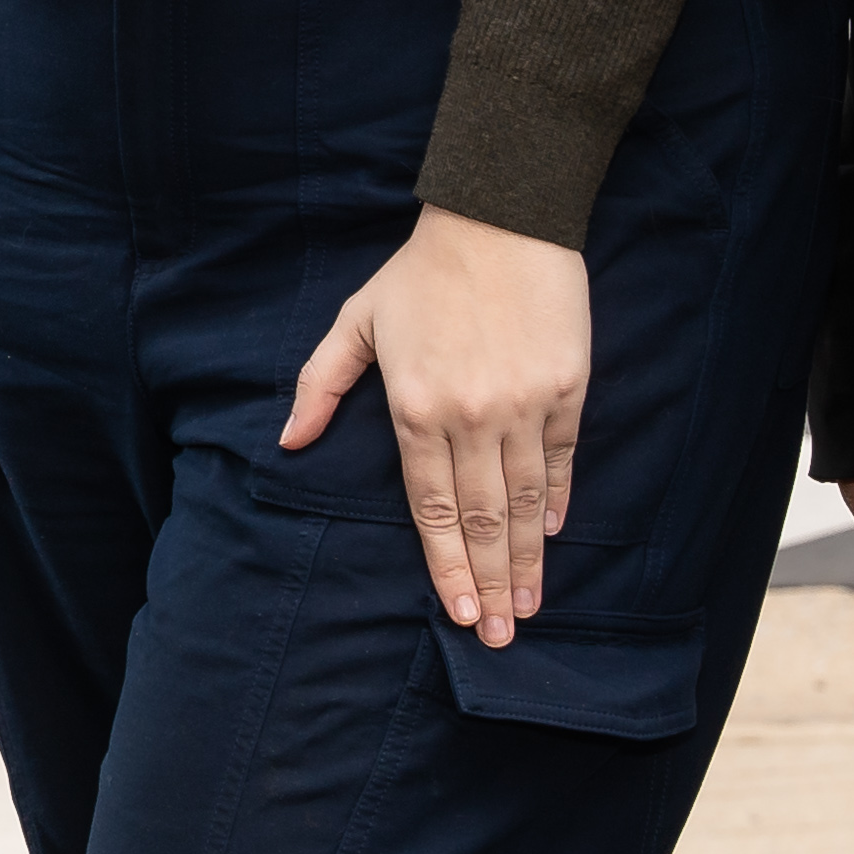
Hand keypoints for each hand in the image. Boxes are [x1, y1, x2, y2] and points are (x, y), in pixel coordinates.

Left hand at [280, 205, 588, 645]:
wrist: (500, 218)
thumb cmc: (420, 273)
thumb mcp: (355, 322)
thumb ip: (320, 385)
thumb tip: (287, 443)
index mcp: (415, 409)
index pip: (431, 508)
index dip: (445, 565)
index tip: (454, 612)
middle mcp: (471, 417)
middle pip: (481, 520)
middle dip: (488, 584)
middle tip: (497, 635)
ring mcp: (524, 405)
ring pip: (524, 501)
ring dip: (527, 559)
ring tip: (528, 607)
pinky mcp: (566, 388)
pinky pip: (560, 459)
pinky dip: (556, 500)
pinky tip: (552, 536)